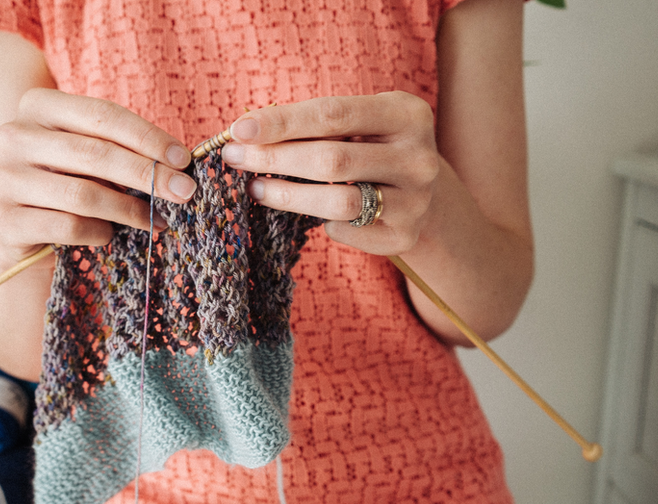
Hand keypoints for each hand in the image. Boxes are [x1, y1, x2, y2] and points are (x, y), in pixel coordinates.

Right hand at [0, 89, 196, 264]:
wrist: (27, 236)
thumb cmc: (73, 187)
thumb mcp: (97, 159)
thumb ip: (126, 151)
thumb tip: (179, 164)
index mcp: (37, 105)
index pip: (102, 114)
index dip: (147, 137)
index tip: (184, 160)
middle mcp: (13, 136)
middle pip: (95, 153)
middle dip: (148, 174)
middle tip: (184, 192)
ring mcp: (4, 179)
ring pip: (82, 193)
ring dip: (130, 209)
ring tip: (157, 220)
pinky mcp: (4, 221)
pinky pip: (66, 226)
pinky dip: (98, 232)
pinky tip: (111, 235)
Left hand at [218, 92, 439, 255]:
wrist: (421, 193)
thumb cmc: (373, 147)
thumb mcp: (359, 123)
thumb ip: (314, 124)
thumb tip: (245, 133)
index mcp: (407, 114)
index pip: (333, 114)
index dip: (282, 122)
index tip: (239, 129)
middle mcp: (419, 158)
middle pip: (332, 160)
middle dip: (275, 158)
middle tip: (235, 158)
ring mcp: (415, 201)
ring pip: (338, 201)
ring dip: (287, 195)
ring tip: (256, 188)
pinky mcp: (404, 236)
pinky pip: (346, 231)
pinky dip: (321, 223)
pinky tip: (311, 214)